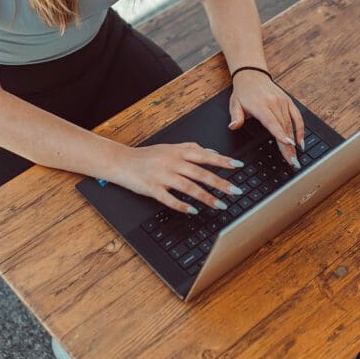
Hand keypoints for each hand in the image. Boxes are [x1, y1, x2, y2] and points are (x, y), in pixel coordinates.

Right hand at [112, 142, 245, 214]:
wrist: (122, 161)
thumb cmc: (147, 156)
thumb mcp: (170, 147)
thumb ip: (191, 148)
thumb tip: (213, 153)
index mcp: (178, 151)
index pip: (205, 156)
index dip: (222, 161)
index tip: (238, 166)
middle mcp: (172, 162)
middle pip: (200, 173)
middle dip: (220, 183)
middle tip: (235, 191)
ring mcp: (162, 176)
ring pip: (188, 187)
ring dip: (206, 197)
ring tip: (220, 205)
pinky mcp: (152, 189)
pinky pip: (169, 199)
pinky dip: (182, 205)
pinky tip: (193, 211)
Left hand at [228, 70, 304, 168]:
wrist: (252, 75)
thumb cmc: (243, 92)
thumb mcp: (234, 103)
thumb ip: (235, 117)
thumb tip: (233, 126)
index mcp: (259, 104)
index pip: (271, 121)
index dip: (279, 133)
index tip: (287, 144)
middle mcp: (273, 103)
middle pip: (283, 127)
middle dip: (288, 146)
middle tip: (292, 161)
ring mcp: (282, 102)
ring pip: (290, 124)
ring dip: (294, 142)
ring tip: (295, 157)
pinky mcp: (288, 101)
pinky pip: (297, 117)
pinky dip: (300, 129)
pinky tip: (300, 142)